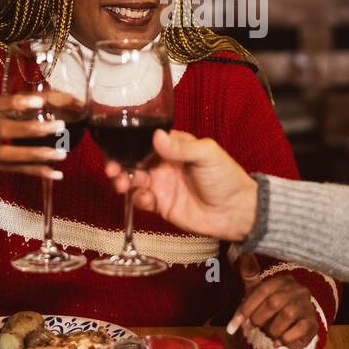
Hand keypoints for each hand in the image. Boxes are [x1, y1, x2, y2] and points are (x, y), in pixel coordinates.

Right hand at [0, 91, 80, 178]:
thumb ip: (17, 104)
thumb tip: (54, 97)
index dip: (14, 102)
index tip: (40, 101)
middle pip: (0, 130)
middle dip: (31, 129)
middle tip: (60, 126)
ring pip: (6, 154)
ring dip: (36, 155)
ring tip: (61, 154)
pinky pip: (12, 170)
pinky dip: (35, 172)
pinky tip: (55, 173)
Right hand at [102, 129, 257, 241]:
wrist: (236, 212)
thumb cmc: (226, 178)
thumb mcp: (207, 154)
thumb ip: (181, 147)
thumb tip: (157, 136)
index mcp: (174, 146)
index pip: (145, 140)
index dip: (128, 143)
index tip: (117, 148)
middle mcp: (164, 164)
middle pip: (132, 160)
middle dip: (118, 163)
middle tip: (113, 170)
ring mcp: (161, 185)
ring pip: (132, 180)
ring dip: (123, 181)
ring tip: (122, 184)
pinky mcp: (161, 205)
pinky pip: (141, 200)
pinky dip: (137, 199)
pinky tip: (146, 199)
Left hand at [229, 254, 317, 348]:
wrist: (295, 328)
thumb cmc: (273, 308)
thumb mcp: (259, 293)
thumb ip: (250, 275)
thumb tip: (244, 253)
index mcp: (283, 280)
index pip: (262, 290)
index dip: (247, 307)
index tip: (234, 324)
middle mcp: (298, 290)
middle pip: (274, 302)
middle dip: (259, 318)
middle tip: (256, 326)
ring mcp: (307, 306)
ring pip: (287, 315)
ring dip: (273, 329)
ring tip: (269, 332)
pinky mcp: (313, 323)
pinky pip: (299, 330)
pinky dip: (285, 338)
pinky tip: (278, 341)